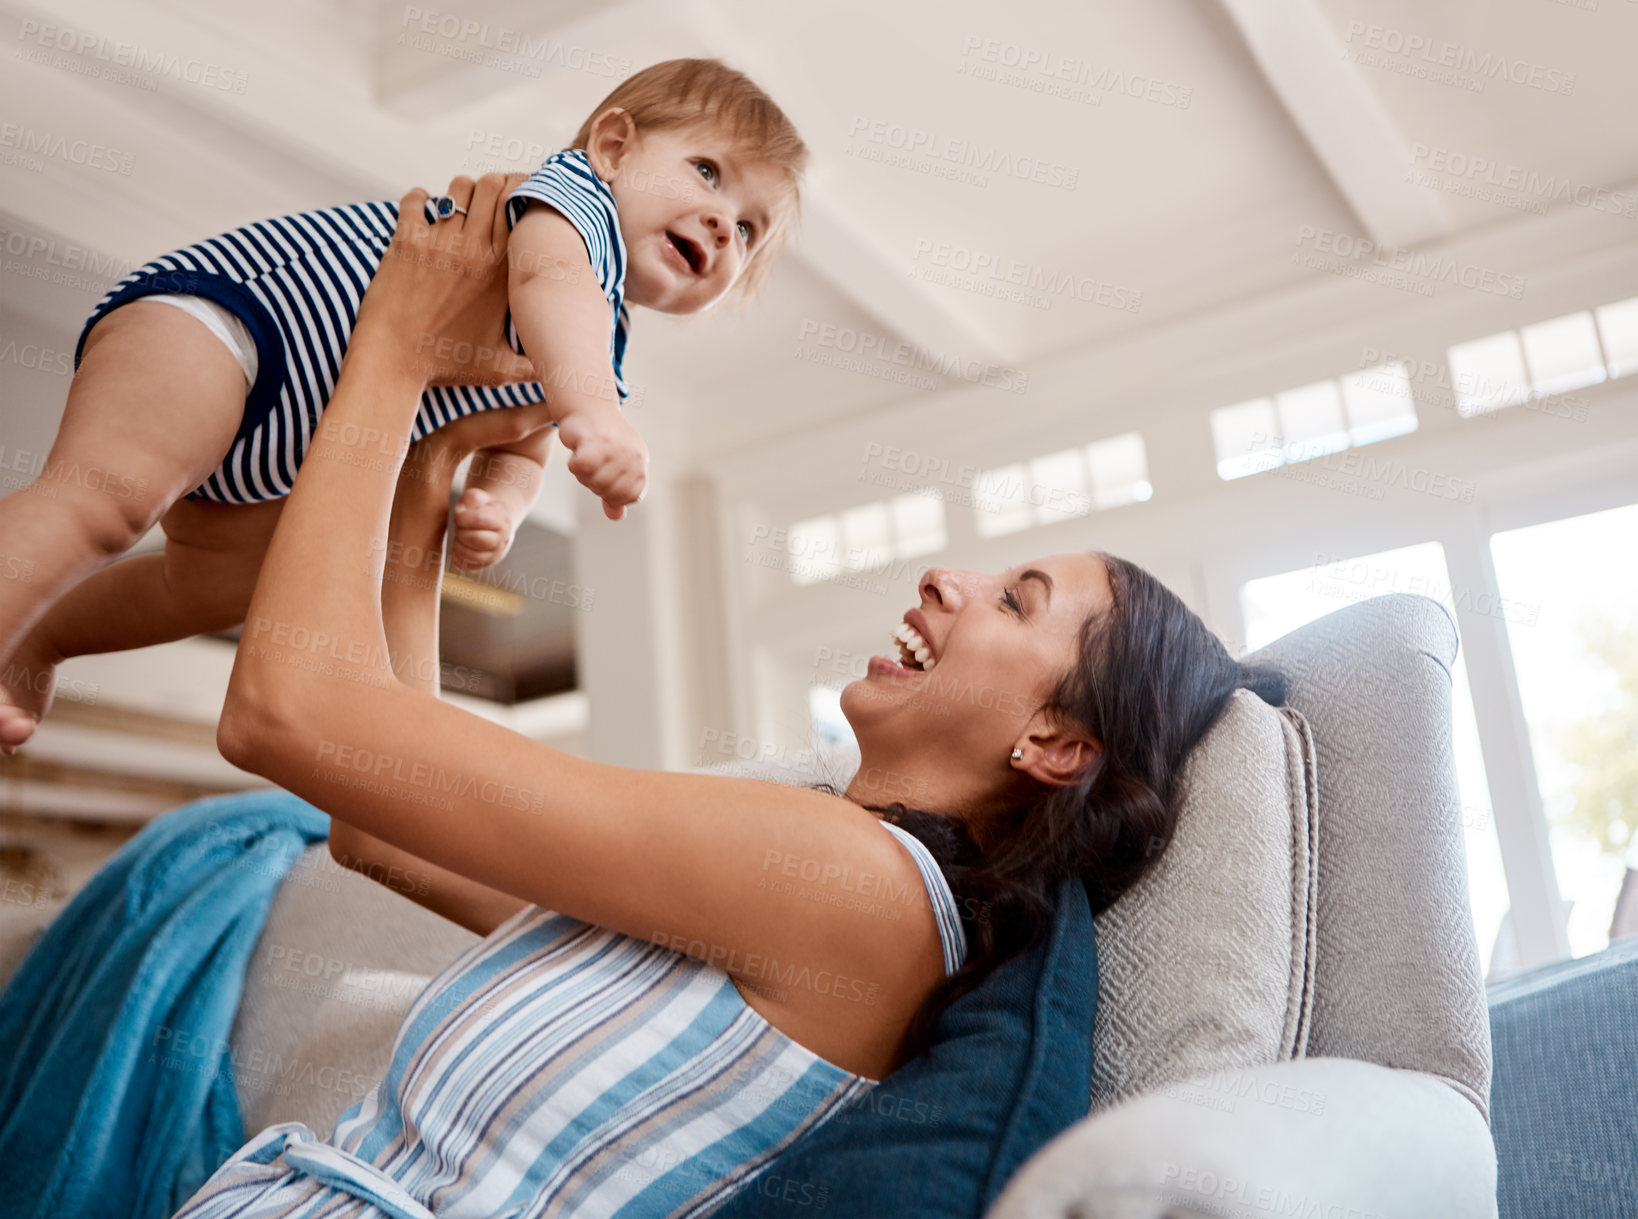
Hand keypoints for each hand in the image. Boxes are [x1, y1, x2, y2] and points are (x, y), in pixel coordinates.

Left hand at [354, 173, 534, 389]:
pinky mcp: (406, 241)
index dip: (524, 193)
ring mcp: (439, 243)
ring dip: (462, 191)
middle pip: (493, 187)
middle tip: (494, 193)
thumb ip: (534, 366)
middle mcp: (474, 251)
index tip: (524, 195)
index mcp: (503, 274)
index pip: (520, 210)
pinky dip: (420, 199)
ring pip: (458, 189)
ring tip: (461, 205)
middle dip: (496, 183)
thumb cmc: (446, 366)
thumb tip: (561, 371)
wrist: (393, 362)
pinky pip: (416, 200)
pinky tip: (422, 209)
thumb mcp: (500, 370)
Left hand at [450, 486, 516, 569]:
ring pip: (473, 556)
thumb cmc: (483, 509)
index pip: (480, 520)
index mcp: (502, 521)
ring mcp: (495, 554)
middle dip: (461, 532)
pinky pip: (467, 566)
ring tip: (459, 536)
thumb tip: (461, 511)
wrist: (495, 524)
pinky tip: (458, 546)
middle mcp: (502, 540)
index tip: (458, 515)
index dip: (463, 517)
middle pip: (477, 539)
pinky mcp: (485, 564)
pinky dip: (457, 557)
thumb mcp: (479, 497)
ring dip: (459, 545)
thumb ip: (471, 498)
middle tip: (459, 527)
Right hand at [555, 407, 647, 520]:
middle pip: (610, 492)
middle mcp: (632, 454)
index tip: (604, 477)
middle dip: (595, 485)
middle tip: (590, 464)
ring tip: (583, 456)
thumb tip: (617, 517)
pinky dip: (574, 465)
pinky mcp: (595, 441)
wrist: (586, 403)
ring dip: (583, 475)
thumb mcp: (612, 465)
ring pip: (595, 483)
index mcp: (640, 460)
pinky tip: (576, 452)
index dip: (614, 495)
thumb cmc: (599, 438)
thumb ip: (615, 493)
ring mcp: (615, 448)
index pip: (632, 496)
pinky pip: (581, 470)